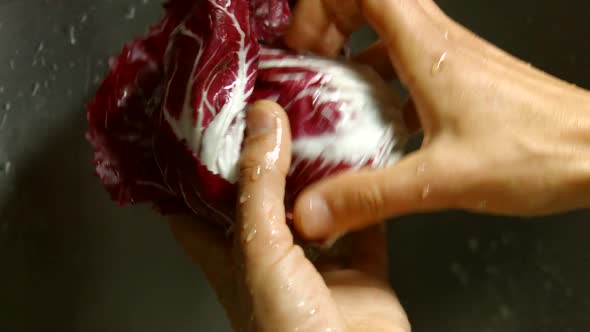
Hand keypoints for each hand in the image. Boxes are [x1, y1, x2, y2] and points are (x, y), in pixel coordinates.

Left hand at [169, 101, 409, 331]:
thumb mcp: (259, 252)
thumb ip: (259, 187)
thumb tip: (262, 121)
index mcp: (231, 259)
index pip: (195, 208)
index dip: (193, 170)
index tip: (199, 127)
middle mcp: (272, 259)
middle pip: (262, 198)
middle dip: (265, 157)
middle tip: (268, 110)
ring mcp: (318, 266)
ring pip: (316, 206)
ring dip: (320, 172)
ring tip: (318, 125)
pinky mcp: (361, 272)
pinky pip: (366, 225)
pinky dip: (368, 196)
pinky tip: (369, 165)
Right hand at [286, 0, 589, 239]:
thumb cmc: (540, 151)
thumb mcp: (441, 180)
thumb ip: (371, 195)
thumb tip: (316, 207)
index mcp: (428, 51)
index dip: (323, 8)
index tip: (305, 46)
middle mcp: (440, 44)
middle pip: (372, 2)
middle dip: (333, 23)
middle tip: (315, 61)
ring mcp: (455, 60)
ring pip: (392, 31)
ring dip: (357, 51)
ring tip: (338, 92)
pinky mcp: (466, 81)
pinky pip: (412, 63)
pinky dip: (386, 79)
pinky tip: (382, 123)